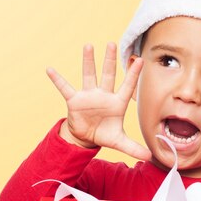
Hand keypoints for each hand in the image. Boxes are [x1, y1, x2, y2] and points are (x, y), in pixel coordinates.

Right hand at [46, 42, 150, 160]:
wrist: (86, 137)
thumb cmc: (104, 134)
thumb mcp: (120, 142)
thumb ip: (134, 147)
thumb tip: (150, 157)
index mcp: (116, 103)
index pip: (127, 87)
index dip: (133, 75)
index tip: (140, 60)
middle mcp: (103, 95)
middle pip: (108, 75)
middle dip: (110, 60)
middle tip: (112, 44)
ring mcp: (88, 96)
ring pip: (89, 75)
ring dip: (88, 61)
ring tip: (88, 46)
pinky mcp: (74, 101)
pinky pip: (65, 88)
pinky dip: (57, 79)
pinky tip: (50, 69)